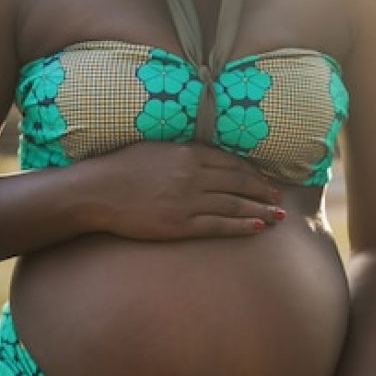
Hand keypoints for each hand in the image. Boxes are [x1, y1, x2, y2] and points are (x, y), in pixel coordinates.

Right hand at [80, 141, 283, 240]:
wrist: (97, 191)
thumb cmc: (122, 167)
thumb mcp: (157, 148)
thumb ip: (185, 151)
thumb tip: (207, 156)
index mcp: (188, 152)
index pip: (231, 162)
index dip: (252, 172)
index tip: (264, 179)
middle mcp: (193, 175)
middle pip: (239, 183)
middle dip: (262, 191)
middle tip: (279, 198)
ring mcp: (188, 201)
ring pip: (234, 205)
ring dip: (260, 210)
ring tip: (278, 215)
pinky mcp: (180, 224)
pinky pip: (218, 225)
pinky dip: (241, 226)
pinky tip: (258, 227)